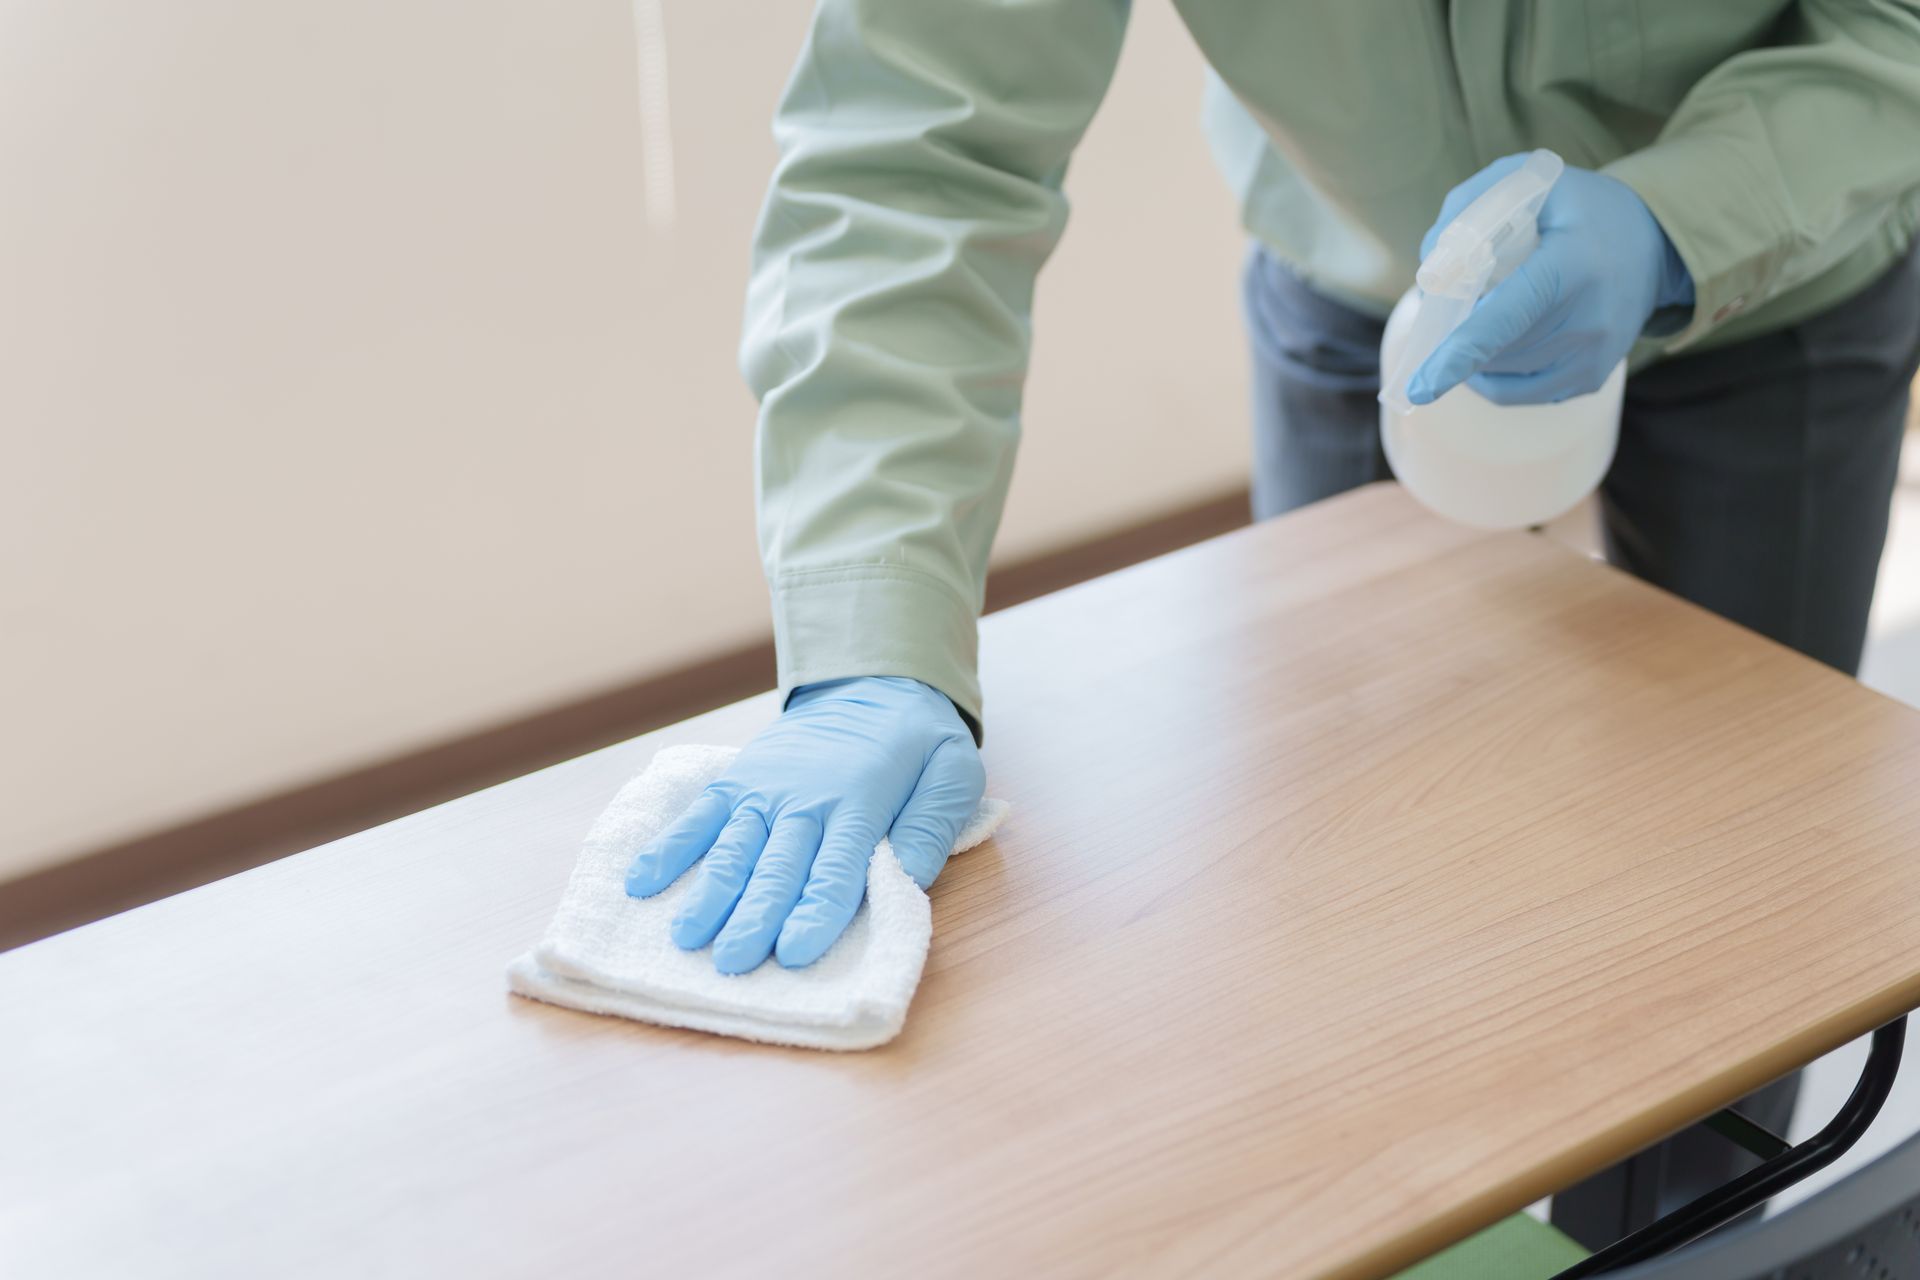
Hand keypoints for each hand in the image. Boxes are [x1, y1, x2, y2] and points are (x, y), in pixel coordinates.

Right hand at [624, 676, 984, 973]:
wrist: (873, 685)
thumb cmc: (917, 745)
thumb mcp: (952, 773)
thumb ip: (932, 824)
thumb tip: (908, 876)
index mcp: (861, 804)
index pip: (837, 868)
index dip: (816, 911)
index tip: (795, 952)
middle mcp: (805, 800)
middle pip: (777, 867)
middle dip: (755, 916)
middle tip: (734, 963)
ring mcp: (764, 791)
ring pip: (733, 848)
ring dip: (709, 893)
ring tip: (686, 937)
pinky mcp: (737, 782)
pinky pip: (700, 816)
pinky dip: (669, 848)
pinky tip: (642, 882)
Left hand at [1407, 155, 1693, 406]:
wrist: (1654, 248)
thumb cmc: (1581, 210)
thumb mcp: (1533, 182)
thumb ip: (1471, 207)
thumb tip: (1430, 270)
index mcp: (1571, 265)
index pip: (1508, 317)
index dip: (1460, 353)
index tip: (1420, 387)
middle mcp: (1588, 320)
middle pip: (1493, 347)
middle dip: (1459, 330)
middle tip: (1460, 298)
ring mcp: (1591, 357)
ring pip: (1499, 371)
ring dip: (1474, 351)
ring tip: (1486, 312)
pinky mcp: (1588, 380)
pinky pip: (1515, 393)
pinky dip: (1489, 373)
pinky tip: (1491, 347)